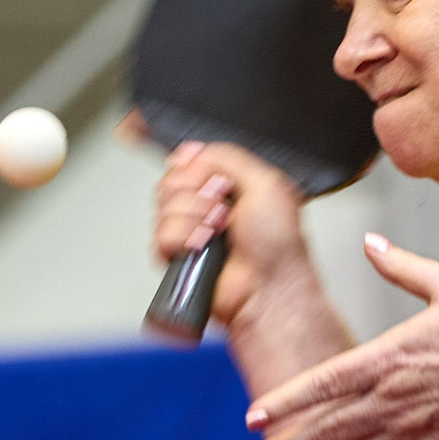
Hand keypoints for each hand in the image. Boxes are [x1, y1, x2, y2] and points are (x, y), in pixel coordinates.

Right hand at [140, 123, 312, 327]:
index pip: (188, 160)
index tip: (211, 178)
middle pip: (171, 181)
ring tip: (218, 232)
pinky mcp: (176, 256)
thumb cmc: (278, 244)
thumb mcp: (265, 182)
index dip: (191, 166)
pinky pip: (160, 235)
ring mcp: (190, 230)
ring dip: (194, 218)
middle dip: (196, 193)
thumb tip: (192, 152)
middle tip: (223, 207)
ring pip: (163, 207)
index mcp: (228, 184)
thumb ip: (227, 156)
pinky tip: (203, 247)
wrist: (268, 287)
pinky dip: (183, 240)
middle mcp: (205, 205)